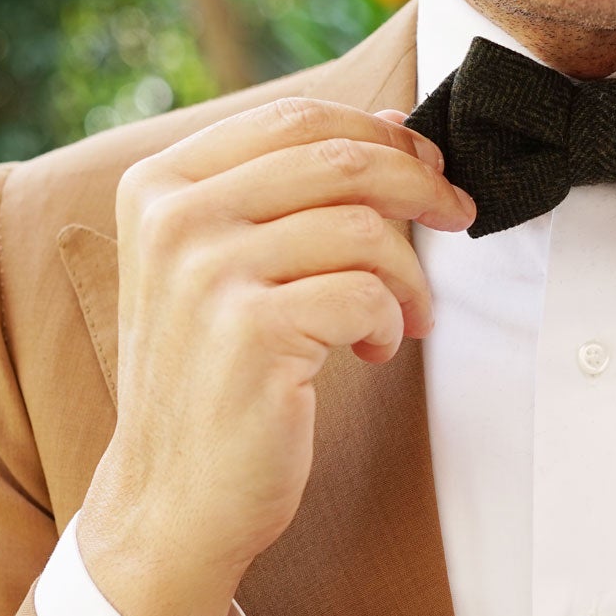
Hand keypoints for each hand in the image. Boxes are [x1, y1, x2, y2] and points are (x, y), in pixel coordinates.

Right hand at [76, 97, 476, 615]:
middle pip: (338, 159)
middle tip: (456, 213)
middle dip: (420, 184)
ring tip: (407, 314)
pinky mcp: (254, 332)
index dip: (380, 133)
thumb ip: (272, 201)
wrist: (172, 496)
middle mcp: (176, 219)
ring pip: (364, 229)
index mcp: (159, 186)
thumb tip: (390, 138)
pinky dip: (389, 322)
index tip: (427, 162)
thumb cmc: (211, 382)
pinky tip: (372, 350)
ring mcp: (209, 273)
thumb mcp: (212, 270)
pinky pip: (367, 294)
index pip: (293, 119)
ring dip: (408, 274)